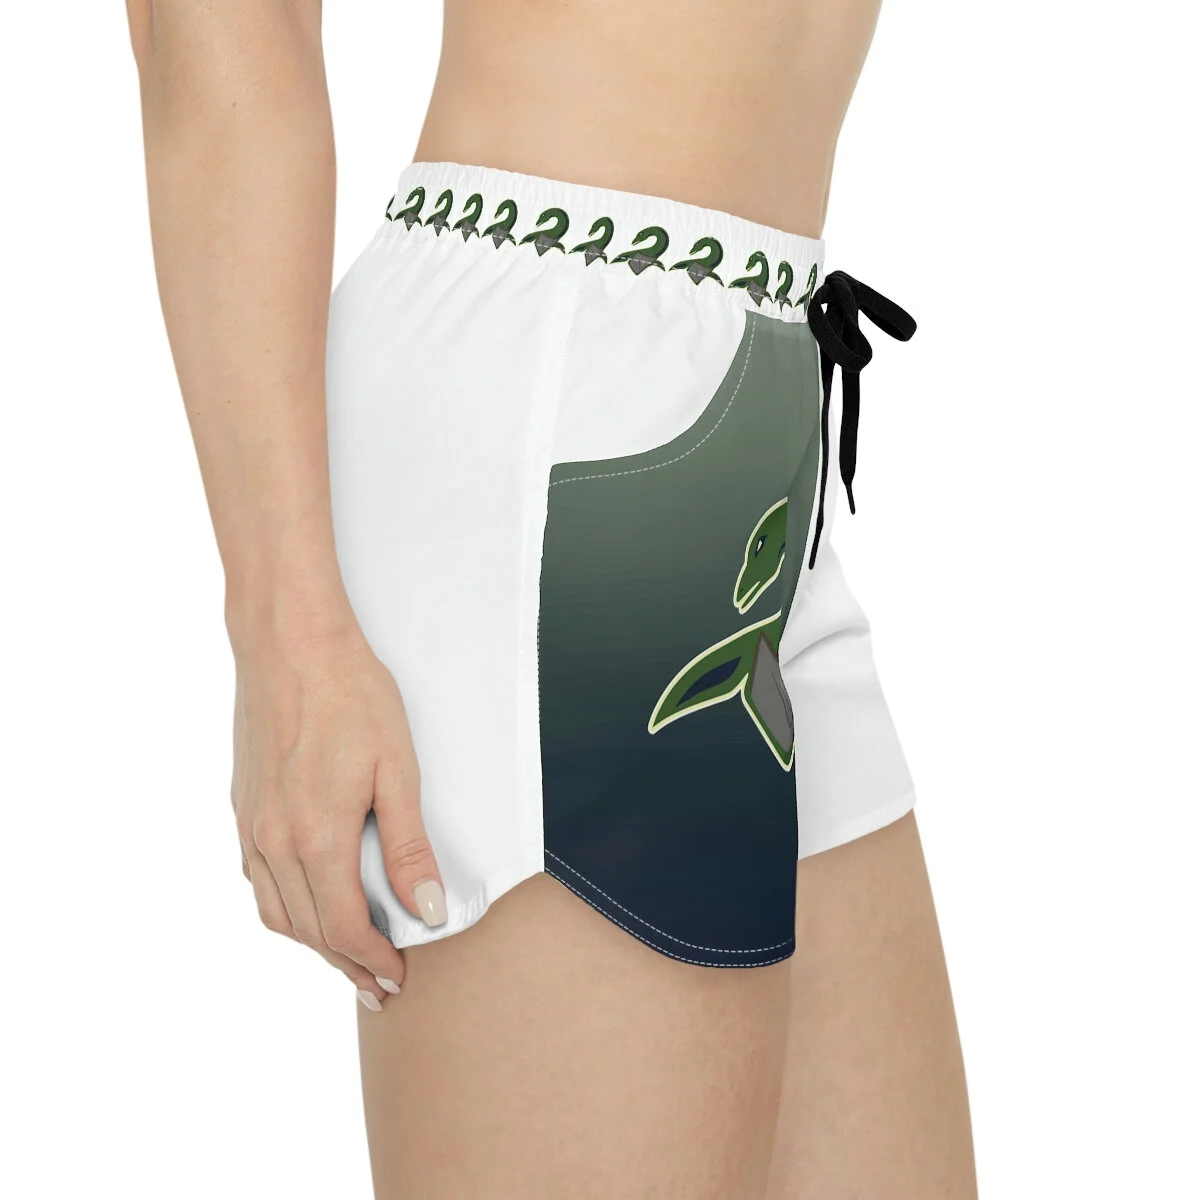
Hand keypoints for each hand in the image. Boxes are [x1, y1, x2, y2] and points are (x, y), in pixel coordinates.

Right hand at [230, 624, 443, 1009]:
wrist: (291, 642)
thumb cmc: (351, 695)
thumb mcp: (399, 770)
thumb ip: (409, 847)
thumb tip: (425, 910)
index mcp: (317, 838)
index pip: (345, 928)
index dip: (374, 961)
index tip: (398, 979)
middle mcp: (274, 841)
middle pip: (308, 930)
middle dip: (346, 963)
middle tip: (378, 985)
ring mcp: (251, 825)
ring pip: (276, 911)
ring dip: (311, 943)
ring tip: (345, 957)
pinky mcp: (243, 806)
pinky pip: (256, 879)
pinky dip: (284, 907)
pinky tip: (305, 904)